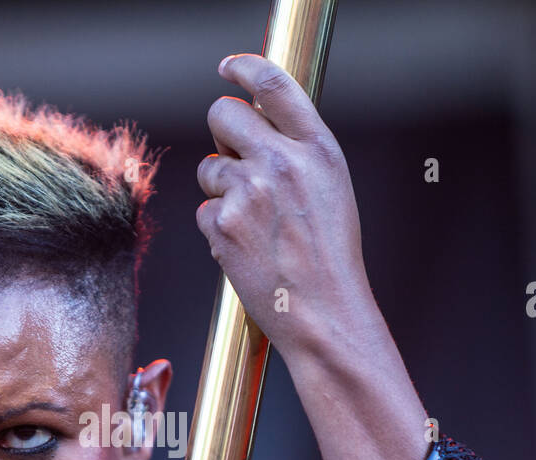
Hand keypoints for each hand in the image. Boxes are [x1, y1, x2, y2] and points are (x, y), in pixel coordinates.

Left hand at [196, 53, 370, 361]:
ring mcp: (250, 193)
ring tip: (256, 226)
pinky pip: (204, 212)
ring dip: (222, 192)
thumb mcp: (331, 190)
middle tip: (233, 160)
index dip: (244, 70)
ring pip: (209, 170)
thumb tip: (254, 127)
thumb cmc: (329, 258)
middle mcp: (284, 163)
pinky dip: (219, 231)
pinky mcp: (223, 224)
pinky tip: (247, 251)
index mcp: (319, 150)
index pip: (274, 86)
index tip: (228, 70)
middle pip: (222, 115)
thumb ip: (298, 153)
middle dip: (219, 133)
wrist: (323, 313)